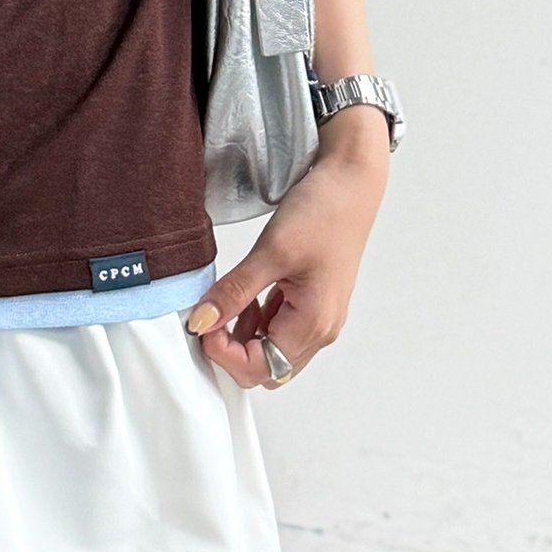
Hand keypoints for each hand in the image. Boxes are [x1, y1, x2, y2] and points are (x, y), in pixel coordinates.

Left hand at [186, 138, 388, 388]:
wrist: (351, 183)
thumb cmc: (323, 212)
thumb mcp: (270, 252)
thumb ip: (234, 292)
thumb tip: (201, 322)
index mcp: (314, 324)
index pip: (259, 369)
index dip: (224, 353)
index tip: (202, 323)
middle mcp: (321, 329)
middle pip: (266, 368)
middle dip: (231, 350)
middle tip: (208, 315)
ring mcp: (319, 317)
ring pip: (271, 349)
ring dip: (242, 334)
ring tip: (226, 298)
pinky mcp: (313, 302)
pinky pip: (279, 327)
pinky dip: (256, 320)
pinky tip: (244, 294)